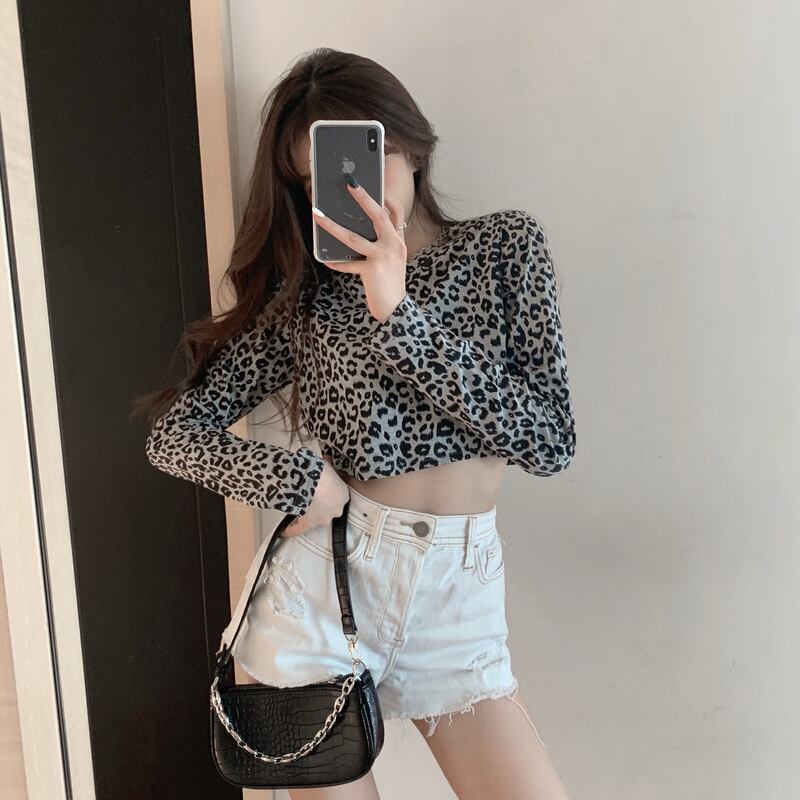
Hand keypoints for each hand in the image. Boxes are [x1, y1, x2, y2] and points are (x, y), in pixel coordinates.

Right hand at [281, 455, 349, 537]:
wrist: (314, 481)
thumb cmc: (322, 471)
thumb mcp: (328, 465)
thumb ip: (328, 465)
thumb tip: (327, 459)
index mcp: (343, 495)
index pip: (337, 497)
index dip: (329, 492)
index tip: (323, 489)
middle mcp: (336, 509)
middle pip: (329, 510)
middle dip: (321, 504)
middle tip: (312, 496)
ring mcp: (323, 518)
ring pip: (316, 518)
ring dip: (308, 512)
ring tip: (298, 507)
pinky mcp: (309, 523)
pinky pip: (300, 528)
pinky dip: (292, 529)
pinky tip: (285, 532)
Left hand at [312, 182, 407, 322]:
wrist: (396, 308)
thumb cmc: (389, 285)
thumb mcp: (390, 261)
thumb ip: (379, 245)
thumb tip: (356, 232)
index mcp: (398, 241)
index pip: (395, 213)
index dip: (386, 198)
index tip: (376, 185)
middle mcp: (393, 245)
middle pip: (378, 215)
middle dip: (363, 198)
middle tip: (350, 183)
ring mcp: (383, 256)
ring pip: (353, 238)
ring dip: (332, 226)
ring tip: (318, 216)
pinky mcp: (372, 269)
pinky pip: (348, 264)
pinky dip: (336, 263)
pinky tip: (326, 260)